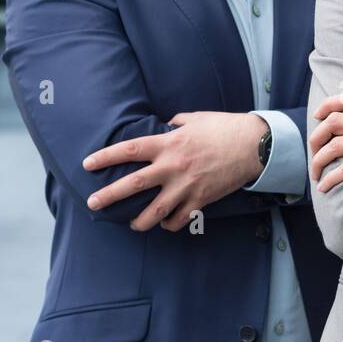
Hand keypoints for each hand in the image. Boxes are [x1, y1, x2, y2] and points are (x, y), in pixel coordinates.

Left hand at [83, 111, 266, 231]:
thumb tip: (166, 124)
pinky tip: (166, 223)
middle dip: (109, 195)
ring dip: (139, 221)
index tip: (88, 164)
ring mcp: (187, 185)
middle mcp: (173, 166)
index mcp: (169, 143)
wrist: (255, 145)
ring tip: (132, 224)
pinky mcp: (202, 199)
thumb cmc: (225, 127)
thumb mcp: (196, 118)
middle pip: (133, 184)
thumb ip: (176, 123)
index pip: (129, 150)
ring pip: (155, 211)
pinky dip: (170, 223)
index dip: (106, 157)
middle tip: (93, 203)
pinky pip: (180, 219)